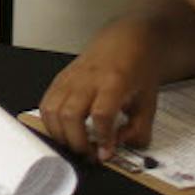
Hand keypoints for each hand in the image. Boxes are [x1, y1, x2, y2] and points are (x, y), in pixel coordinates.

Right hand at [35, 28, 163, 160]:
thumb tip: (118, 148)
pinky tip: (65, 131)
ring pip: (52, 111)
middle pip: (70, 115)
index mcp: (114, 81)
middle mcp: (88, 78)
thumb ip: (138, 130)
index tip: (106, 153)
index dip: (103, 139)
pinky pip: (46, 105)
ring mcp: (70, 78)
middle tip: (90, 154)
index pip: (101, 114)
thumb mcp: (149, 101)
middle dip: (78, 142)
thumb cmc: (137, 68)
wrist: (125, 40)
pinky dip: (51, 123)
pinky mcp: (59, 80)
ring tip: (77, 144)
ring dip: (61, 136)